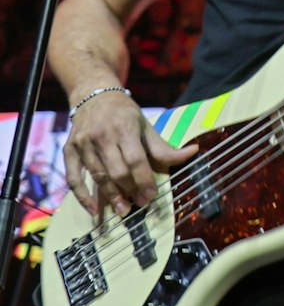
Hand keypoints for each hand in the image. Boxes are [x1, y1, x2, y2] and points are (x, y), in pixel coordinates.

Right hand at [63, 90, 195, 222]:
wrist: (94, 96)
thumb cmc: (124, 114)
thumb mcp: (146, 126)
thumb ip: (164, 146)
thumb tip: (193, 153)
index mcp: (124, 128)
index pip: (135, 159)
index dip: (144, 180)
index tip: (152, 195)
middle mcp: (101, 136)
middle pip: (116, 171)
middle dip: (130, 190)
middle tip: (141, 203)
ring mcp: (83, 144)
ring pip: (98, 177)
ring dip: (111, 196)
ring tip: (123, 210)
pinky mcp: (68, 150)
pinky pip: (73, 179)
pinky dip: (82, 196)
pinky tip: (94, 209)